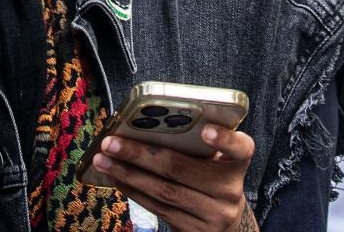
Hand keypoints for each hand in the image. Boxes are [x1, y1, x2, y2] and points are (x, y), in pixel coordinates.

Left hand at [90, 121, 255, 231]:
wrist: (228, 223)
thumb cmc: (214, 176)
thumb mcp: (217, 158)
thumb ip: (197, 142)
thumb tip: (148, 122)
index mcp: (237, 165)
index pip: (241, 149)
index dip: (224, 139)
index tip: (206, 130)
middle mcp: (229, 192)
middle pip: (181, 170)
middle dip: (140, 154)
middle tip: (111, 142)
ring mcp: (211, 216)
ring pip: (164, 192)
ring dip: (128, 174)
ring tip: (103, 159)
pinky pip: (158, 208)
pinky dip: (133, 191)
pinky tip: (116, 177)